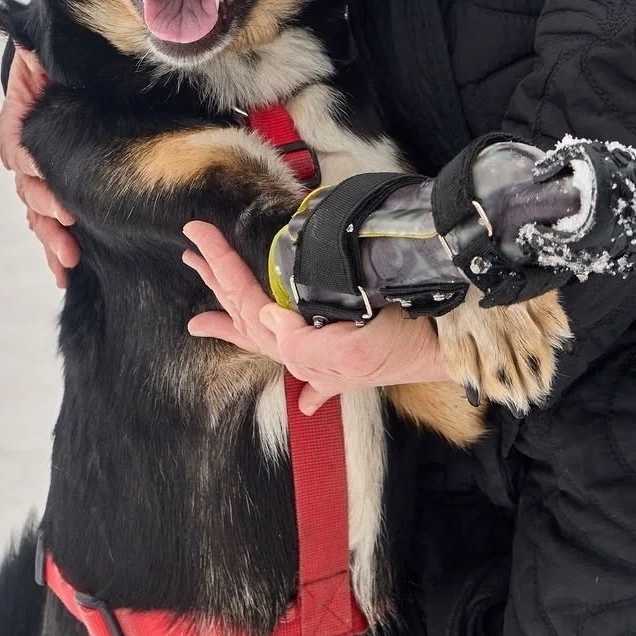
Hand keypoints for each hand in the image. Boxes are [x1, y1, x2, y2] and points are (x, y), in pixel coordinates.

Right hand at [0, 46, 78, 287]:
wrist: (66, 69)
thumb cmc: (61, 61)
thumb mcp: (45, 54)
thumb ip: (38, 57)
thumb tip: (34, 50)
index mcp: (22, 121)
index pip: (21, 149)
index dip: (35, 169)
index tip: (53, 191)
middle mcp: (26, 152)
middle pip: (30, 189)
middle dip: (47, 213)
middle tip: (67, 228)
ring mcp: (40, 175)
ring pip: (38, 213)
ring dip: (50, 240)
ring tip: (67, 263)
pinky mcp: (58, 190)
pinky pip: (50, 223)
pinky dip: (54, 248)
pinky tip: (63, 273)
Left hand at [183, 222, 452, 413]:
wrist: (447, 354)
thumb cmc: (401, 348)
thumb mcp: (352, 352)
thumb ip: (305, 343)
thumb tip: (271, 319)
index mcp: (300, 347)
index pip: (248, 302)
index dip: (221, 266)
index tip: (198, 235)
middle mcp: (304, 353)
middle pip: (247, 314)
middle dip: (217, 282)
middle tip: (189, 253)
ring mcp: (324, 358)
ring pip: (266, 333)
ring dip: (234, 317)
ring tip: (200, 317)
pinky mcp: (348, 358)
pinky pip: (309, 367)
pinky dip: (297, 373)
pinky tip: (300, 399)